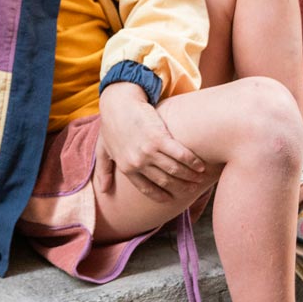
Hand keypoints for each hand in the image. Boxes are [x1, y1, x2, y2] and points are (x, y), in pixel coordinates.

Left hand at [95, 83, 205, 200]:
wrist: (118, 103)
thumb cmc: (111, 125)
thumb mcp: (103, 149)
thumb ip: (103, 170)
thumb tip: (102, 191)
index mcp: (126, 168)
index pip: (146, 188)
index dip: (160, 195)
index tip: (171, 199)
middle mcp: (138, 163)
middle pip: (165, 181)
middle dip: (181, 186)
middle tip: (192, 188)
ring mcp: (148, 151)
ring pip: (175, 170)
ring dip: (190, 176)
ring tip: (199, 179)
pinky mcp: (159, 137)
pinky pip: (180, 154)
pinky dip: (192, 162)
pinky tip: (200, 166)